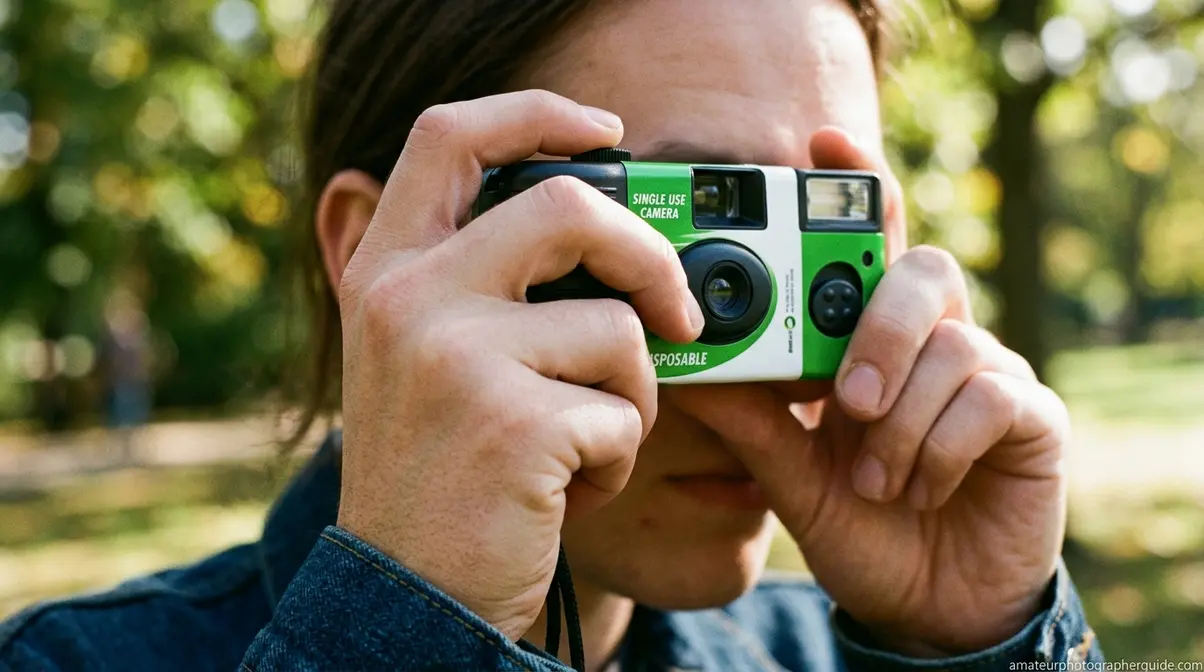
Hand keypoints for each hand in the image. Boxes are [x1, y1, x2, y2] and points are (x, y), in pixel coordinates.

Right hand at [335, 90, 702, 638]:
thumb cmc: (436, 473)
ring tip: (584, 444)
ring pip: (616, 329)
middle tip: (675, 310)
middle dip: (648, 256)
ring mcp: (455, 359)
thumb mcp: (423, 358)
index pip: (452, 136)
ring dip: (631, 395)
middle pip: (569, 209)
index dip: (536, 114)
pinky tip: (571, 489)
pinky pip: (624, 412)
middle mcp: (409, 300)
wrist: (404, 596)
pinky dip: (619, 457)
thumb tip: (606, 229)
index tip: (605, 130)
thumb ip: (480, 283)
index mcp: (387, 272)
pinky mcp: (512, 424)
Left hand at [670, 128, 1069, 653]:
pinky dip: (941, 449)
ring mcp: (989, 373)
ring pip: (953, 343)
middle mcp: (933, 341)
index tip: (820, 139)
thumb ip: (755, 423)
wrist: (928, 606)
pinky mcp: (1032, 416)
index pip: (868, 246)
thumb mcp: (793, 476)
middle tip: (846, 400)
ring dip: (901, 421)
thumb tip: (691, 370)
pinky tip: (921, 489)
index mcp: (871, 341)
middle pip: (923, 271)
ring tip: (878, 479)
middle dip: (879, 328)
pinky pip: (991, 397)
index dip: (855, 185)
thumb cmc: (863, 526)